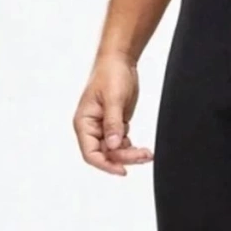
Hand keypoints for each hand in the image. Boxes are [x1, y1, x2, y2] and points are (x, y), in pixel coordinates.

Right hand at [73, 54, 151, 176]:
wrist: (119, 60)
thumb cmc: (110, 74)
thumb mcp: (113, 99)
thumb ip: (113, 123)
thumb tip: (112, 145)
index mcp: (84, 122)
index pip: (90, 153)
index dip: (105, 165)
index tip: (122, 170)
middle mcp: (91, 128)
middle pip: (105, 154)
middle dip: (124, 157)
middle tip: (143, 156)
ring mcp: (103, 127)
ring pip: (115, 151)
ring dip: (130, 155)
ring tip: (147, 154)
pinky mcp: (115, 124)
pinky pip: (121, 143)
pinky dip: (131, 148)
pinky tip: (142, 149)